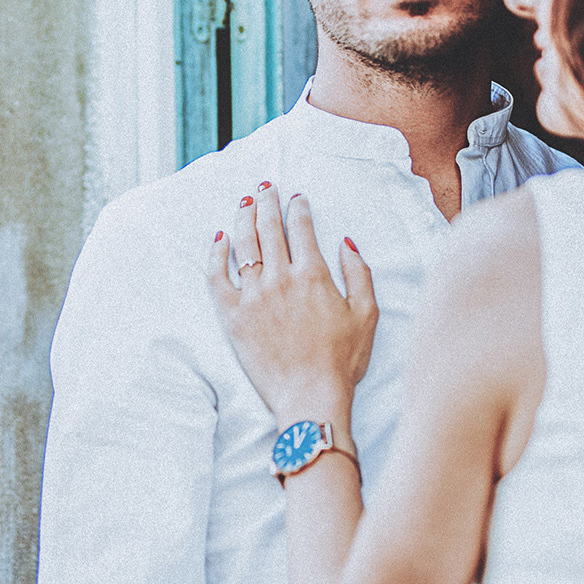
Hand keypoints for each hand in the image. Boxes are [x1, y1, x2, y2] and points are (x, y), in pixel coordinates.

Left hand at [205, 184, 377, 423]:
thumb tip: (345, 242)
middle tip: (265, 186)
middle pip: (269, 227)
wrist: (310, 397)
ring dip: (243, 217)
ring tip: (244, 200)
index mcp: (313, 274)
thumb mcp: (367, 313)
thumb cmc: (342, 360)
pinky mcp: (234, 316)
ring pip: (243, 245)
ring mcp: (254, 296)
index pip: (301, 227)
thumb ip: (359, 272)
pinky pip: (217, 277)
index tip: (296, 198)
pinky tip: (218, 238)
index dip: (298, 207)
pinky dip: (216, 254)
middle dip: (267, 201)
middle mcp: (281, 278)